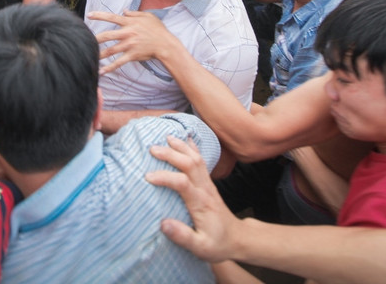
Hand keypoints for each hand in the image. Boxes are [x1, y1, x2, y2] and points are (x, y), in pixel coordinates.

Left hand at [91, 10, 173, 72]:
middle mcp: (127, 33)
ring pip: (110, 50)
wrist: (166, 44)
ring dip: (99, 54)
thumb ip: (134, 13)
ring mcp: (129, 45)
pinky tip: (101, 72)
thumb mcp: (148, 16)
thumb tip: (124, 11)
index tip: (89, 15)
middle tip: (83, 38)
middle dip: (94, 37)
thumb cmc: (158, 29)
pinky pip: (118, 63)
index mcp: (129, 23)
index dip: (100, 15)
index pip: (112, 17)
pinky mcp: (132, 55)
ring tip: (88, 56)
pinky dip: (109, 68)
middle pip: (107, 35)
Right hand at [145, 135, 237, 262]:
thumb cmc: (217, 244)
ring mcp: (208, 184)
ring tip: (166, 137)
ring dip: (181, 147)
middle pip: (190, 164)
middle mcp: (205, 189)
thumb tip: (163, 224)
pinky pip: (201, 161)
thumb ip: (183, 236)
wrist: (237, 239)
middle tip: (152, 149)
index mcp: (201, 203)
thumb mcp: (201, 248)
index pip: (182, 183)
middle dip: (171, 154)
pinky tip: (186, 139)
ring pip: (196, 159)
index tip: (148, 177)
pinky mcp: (209, 183)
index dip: (165, 177)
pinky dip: (193, 148)